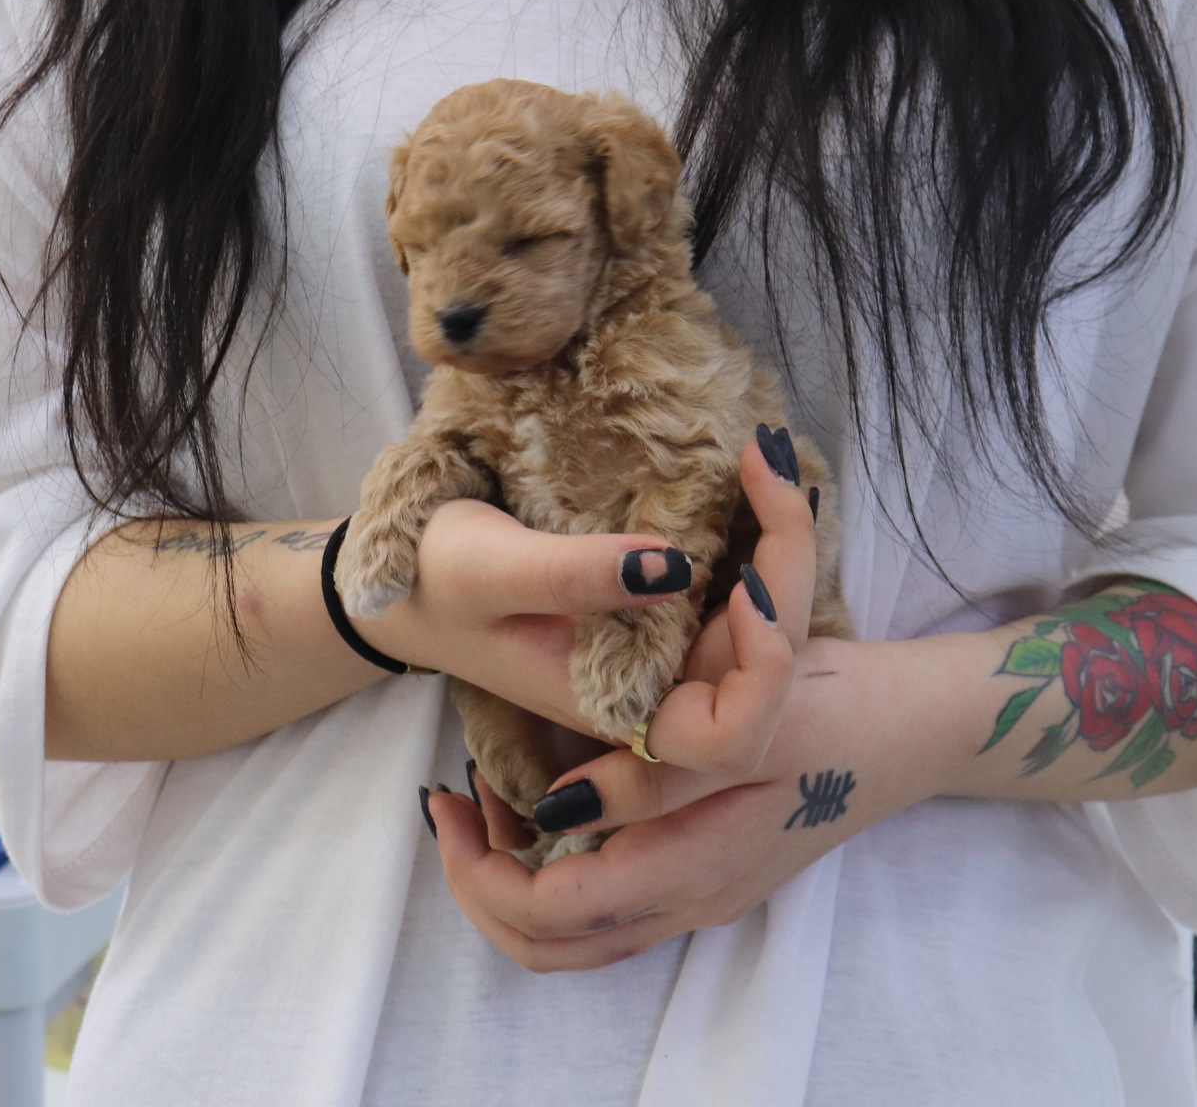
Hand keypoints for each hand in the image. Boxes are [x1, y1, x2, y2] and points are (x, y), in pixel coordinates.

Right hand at [361, 435, 818, 743]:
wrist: (407, 578)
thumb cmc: (438, 581)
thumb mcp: (493, 569)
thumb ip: (577, 576)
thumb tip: (678, 565)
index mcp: (621, 711)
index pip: (733, 735)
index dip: (766, 671)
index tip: (748, 582)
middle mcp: (655, 694)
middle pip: (771, 668)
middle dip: (789, 567)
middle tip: (766, 465)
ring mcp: (663, 655)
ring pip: (763, 624)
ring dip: (780, 544)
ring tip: (763, 460)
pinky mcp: (662, 616)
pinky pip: (735, 592)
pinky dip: (756, 536)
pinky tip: (751, 477)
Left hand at [421, 639, 924, 970]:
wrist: (919, 725)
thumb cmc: (835, 707)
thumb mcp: (746, 726)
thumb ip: (651, 778)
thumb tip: (556, 809)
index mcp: (691, 867)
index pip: (548, 912)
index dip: (477, 867)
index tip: (447, 792)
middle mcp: (692, 899)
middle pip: (550, 945)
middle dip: (479, 885)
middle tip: (449, 802)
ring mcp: (706, 894)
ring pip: (578, 937)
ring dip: (515, 882)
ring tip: (486, 800)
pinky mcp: (715, 874)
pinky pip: (611, 906)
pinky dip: (560, 872)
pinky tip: (553, 802)